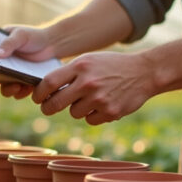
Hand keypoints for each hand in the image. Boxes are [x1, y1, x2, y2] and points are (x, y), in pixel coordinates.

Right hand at [0, 26, 54, 98]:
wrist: (51, 44)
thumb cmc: (33, 36)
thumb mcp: (20, 35)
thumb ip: (9, 43)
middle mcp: (1, 65)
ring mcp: (12, 75)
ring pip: (4, 88)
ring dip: (8, 90)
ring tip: (17, 86)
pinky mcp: (23, 83)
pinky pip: (19, 92)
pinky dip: (22, 92)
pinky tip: (27, 88)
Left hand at [32, 52, 154, 124]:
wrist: (144, 72)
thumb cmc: (112, 66)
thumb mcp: (90, 61)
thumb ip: (70, 73)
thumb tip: (46, 89)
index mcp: (80, 66)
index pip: (48, 83)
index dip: (38, 93)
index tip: (37, 97)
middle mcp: (88, 82)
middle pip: (55, 103)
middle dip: (48, 107)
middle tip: (48, 107)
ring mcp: (99, 99)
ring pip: (74, 113)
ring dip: (77, 109)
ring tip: (90, 98)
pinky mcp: (110, 112)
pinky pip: (90, 120)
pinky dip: (93, 115)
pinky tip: (103, 104)